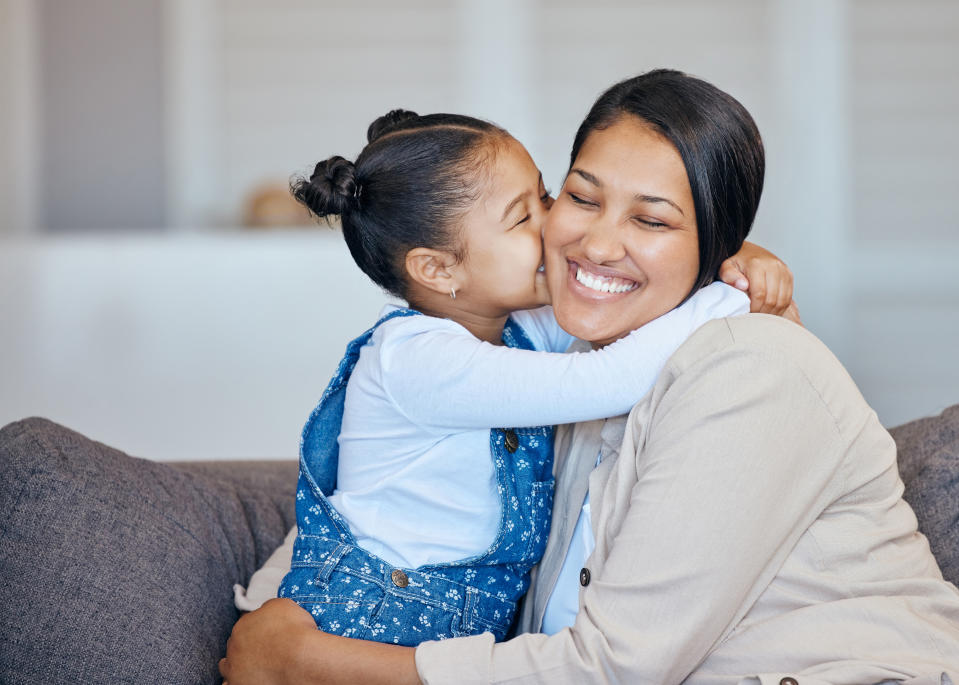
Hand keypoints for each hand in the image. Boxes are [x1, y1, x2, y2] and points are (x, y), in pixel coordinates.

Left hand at [219, 598, 420, 684]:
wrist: (301, 657)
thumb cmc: (296, 629)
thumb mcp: (283, 605)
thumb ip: (270, 608)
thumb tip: (268, 610)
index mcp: (242, 626)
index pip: (244, 627)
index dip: (255, 630)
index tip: (266, 634)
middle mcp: (233, 649)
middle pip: (234, 648)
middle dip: (243, 647)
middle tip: (261, 650)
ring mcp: (236, 671)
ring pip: (228, 668)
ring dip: (237, 666)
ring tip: (252, 667)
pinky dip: (241, 682)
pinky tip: (253, 678)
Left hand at [719, 241, 793, 314]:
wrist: (746, 251)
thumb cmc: (735, 261)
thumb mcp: (726, 267)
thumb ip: (730, 276)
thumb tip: (743, 285)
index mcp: (757, 264)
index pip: (760, 294)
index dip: (754, 308)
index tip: (748, 313)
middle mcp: (773, 265)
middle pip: (773, 299)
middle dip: (763, 312)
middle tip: (754, 317)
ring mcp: (783, 270)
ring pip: (783, 300)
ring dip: (773, 311)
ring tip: (761, 315)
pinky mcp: (788, 274)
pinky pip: (788, 297)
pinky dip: (780, 307)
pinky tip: (770, 309)